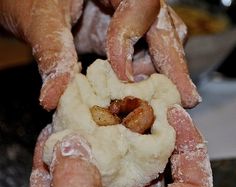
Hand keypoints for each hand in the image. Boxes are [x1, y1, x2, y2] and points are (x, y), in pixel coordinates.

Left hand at [0, 0, 199, 109]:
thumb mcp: (40, 21)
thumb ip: (52, 56)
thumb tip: (53, 99)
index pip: (140, 5)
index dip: (131, 40)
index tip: (123, 77)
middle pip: (164, 26)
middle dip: (174, 64)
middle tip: (186, 97)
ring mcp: (127, 16)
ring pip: (161, 40)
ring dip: (163, 71)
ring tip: (165, 98)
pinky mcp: (122, 33)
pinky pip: (146, 51)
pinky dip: (147, 73)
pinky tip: (143, 90)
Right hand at [28, 106, 212, 186]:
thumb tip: (71, 149)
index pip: (190, 185)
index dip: (188, 145)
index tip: (174, 113)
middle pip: (139, 174)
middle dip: (126, 138)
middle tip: (116, 109)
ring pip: (99, 182)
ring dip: (86, 150)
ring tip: (77, 120)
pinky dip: (56, 172)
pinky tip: (46, 149)